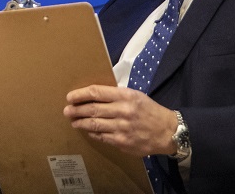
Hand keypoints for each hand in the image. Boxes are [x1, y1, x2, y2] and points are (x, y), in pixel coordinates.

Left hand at [63, 85, 178, 156]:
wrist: (167, 132)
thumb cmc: (149, 111)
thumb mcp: (135, 96)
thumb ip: (115, 95)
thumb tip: (92, 95)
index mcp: (126, 96)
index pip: (96, 93)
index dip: (80, 94)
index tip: (70, 97)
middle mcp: (123, 111)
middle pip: (92, 109)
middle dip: (76, 110)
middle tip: (67, 110)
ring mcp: (122, 128)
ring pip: (94, 124)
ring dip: (80, 122)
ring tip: (73, 121)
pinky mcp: (122, 142)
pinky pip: (101, 136)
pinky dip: (92, 133)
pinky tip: (87, 130)